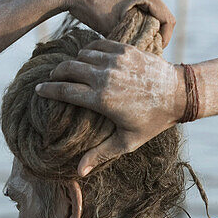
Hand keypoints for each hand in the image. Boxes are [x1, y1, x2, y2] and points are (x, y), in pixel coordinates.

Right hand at [36, 39, 184, 174]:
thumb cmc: (153, 121)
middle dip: (56, 73)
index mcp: (102, 100)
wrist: (179, 93)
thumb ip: (100, 154)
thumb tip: (78, 172)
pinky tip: (87, 57)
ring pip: (81, 55)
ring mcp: (115, 60)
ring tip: (70, 70)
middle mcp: (105, 77)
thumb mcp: (127, 141)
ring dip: (73, 62)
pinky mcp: (125, 49)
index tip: (39, 90)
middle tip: (52, 78)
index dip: (48, 90)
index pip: (64, 91)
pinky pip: (98, 45)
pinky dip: (89, 50)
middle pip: (68, 69)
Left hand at [64, 0, 174, 46]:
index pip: (167, 19)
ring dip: (148, 28)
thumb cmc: (90, 7)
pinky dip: (139, 22)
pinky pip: (141, 8)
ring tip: (139, 44)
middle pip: (161, 15)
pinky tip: (129, 34)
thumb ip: (130, 40)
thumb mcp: (112, 27)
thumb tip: (140, 58)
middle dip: (157, 34)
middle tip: (148, 51)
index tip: (156, 52)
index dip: (165, 38)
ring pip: (152, 12)